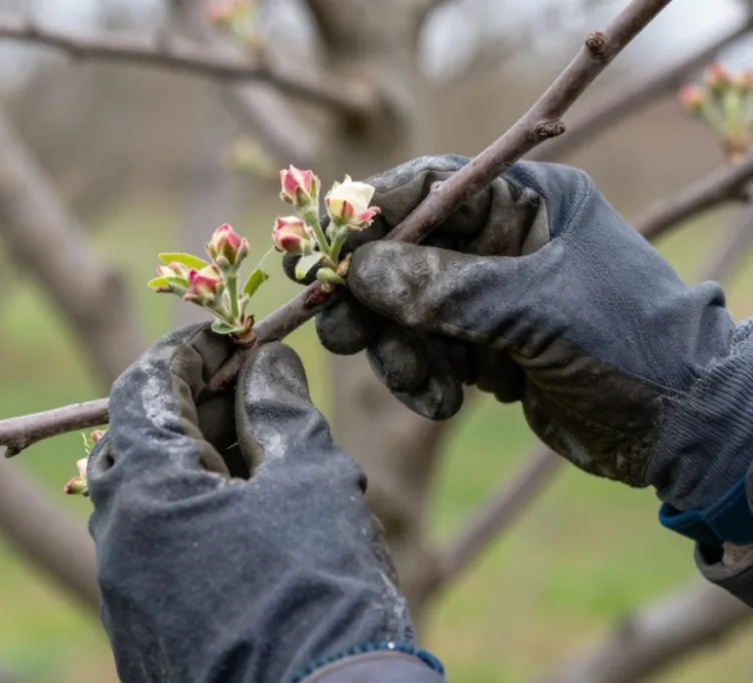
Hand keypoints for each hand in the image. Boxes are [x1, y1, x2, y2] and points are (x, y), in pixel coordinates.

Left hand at [86, 324, 443, 682]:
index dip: (189, 350)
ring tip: (267, 455)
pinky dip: (195, 515)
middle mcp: (116, 543)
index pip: (142, 388)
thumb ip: (280, 410)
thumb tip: (267, 365)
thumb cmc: (322, 591)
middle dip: (195, 405)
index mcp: (145, 492)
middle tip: (257, 392)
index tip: (234, 337)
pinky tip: (255, 518)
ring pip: (149, 499)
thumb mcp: (311, 481)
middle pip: (139, 442)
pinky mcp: (145, 635)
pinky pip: (157, 550)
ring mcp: (125, 595)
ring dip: (200, 462)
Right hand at [286, 155, 752, 513]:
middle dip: (372, 297)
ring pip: (409, 311)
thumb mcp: (536, 310)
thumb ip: (445, 289)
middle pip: (405, 255)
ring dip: (399, 350)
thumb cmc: (629, 345)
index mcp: (527, 203)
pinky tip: (443, 401)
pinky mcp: (488, 347)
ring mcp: (493, 297)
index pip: (429, 189)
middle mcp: (504, 243)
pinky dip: (424, 378)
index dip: (369, 215)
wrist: (687, 427)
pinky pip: (428, 352)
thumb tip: (359, 270)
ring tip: (420, 385)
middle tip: (339, 331)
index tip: (320, 251)